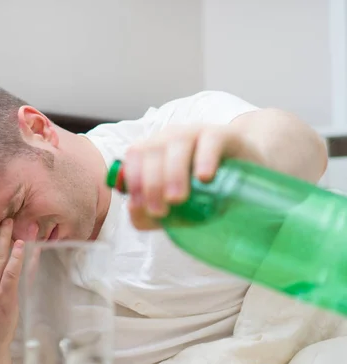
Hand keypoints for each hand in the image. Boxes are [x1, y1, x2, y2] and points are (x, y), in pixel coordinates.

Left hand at [123, 124, 263, 229]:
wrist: (246, 180)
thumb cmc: (203, 193)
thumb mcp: (173, 208)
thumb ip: (148, 213)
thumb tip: (134, 209)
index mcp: (154, 150)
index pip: (135, 155)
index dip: (134, 180)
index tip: (140, 206)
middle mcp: (171, 138)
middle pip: (152, 151)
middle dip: (151, 183)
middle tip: (160, 211)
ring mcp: (197, 133)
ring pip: (177, 144)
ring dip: (173, 173)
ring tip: (177, 199)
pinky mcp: (224, 135)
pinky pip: (210, 140)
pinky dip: (204, 158)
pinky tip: (204, 178)